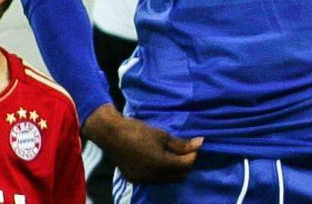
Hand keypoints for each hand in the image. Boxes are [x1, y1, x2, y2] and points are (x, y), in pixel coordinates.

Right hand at [83, 105, 203, 184]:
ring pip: (167, 179)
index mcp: (162, 165)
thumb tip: (200, 143)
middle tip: (185, 150)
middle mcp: (154, 177)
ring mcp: (144, 180)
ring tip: (172, 154)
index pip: (186, 165)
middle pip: (179, 176)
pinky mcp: (135, 179)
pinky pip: (154, 179)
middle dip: (185, 164)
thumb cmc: (137, 131)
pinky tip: (158, 159)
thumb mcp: (161, 135)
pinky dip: (160, 172)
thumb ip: (181, 144)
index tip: (195, 145)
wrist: (111, 134)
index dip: (193, 155)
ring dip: (173, 169)